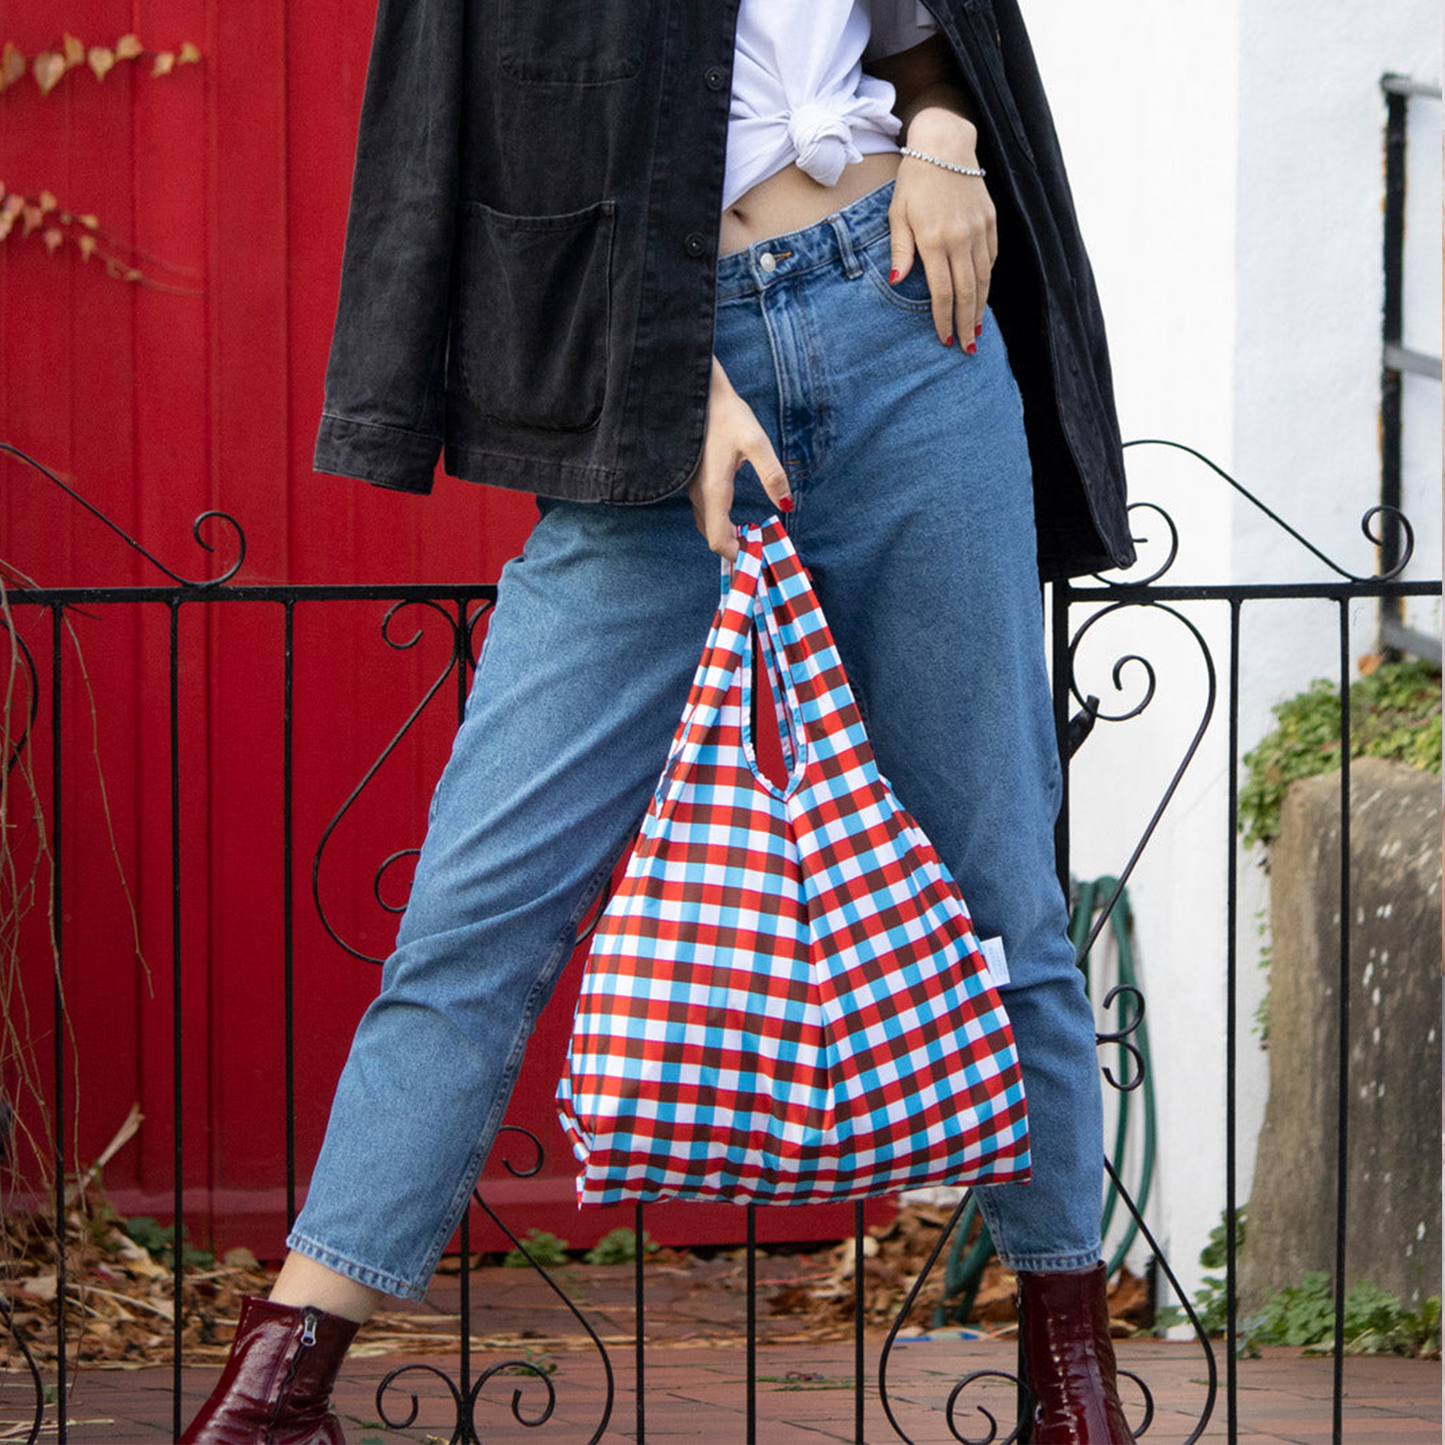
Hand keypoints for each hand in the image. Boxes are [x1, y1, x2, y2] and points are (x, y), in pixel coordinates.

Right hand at [686, 353, 791, 561]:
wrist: (694, 391)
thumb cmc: (726, 415)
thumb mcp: (756, 442)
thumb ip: (772, 476)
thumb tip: (787, 505)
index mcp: (714, 491)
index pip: (718, 540)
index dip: (736, 554)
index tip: (757, 555)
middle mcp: (699, 494)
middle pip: (712, 535)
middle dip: (734, 546)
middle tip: (759, 545)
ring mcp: (692, 487)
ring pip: (706, 522)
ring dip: (725, 533)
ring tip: (750, 532)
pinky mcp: (692, 478)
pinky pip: (704, 509)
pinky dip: (718, 520)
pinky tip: (735, 513)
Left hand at [889, 109, 997, 348]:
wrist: (945, 144)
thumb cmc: (914, 180)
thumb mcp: (897, 214)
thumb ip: (900, 249)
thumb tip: (898, 283)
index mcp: (934, 240)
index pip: (942, 291)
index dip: (943, 317)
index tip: (945, 338)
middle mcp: (960, 238)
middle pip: (967, 291)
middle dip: (966, 322)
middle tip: (967, 347)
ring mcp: (979, 229)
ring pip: (983, 278)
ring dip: (980, 307)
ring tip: (977, 329)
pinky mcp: (990, 220)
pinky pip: (990, 257)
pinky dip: (987, 278)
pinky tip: (982, 293)